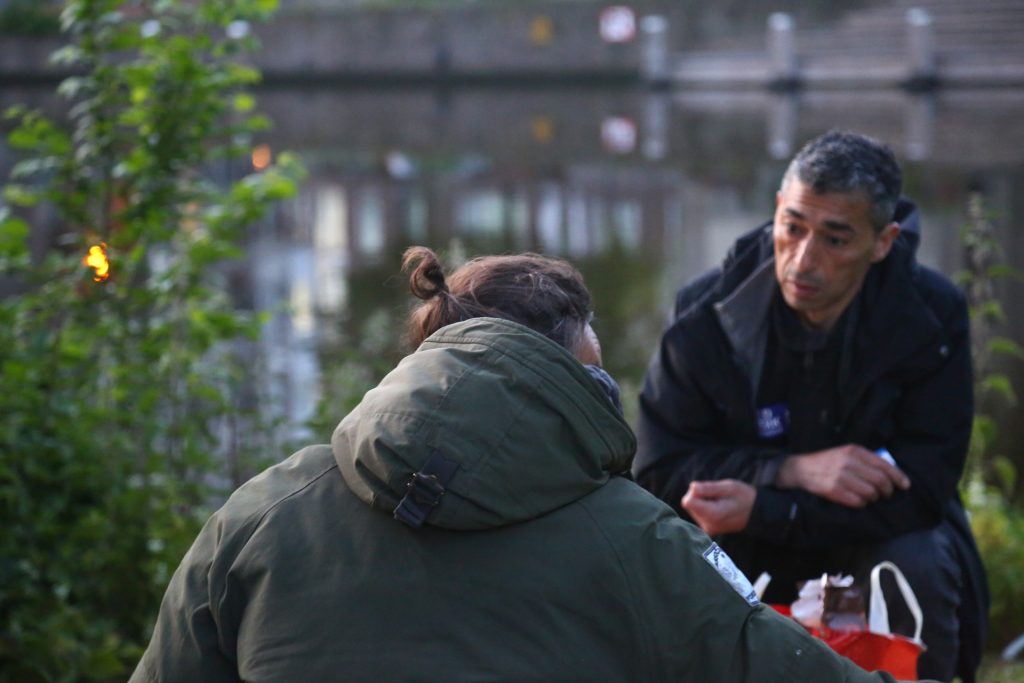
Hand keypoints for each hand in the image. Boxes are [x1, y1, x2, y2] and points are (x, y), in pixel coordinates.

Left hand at [682, 480, 755, 535]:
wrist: (755, 513)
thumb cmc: (743, 497)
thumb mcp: (728, 487)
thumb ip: (709, 488)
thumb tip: (691, 487)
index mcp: (712, 515)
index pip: (688, 501)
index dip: (695, 491)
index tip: (708, 490)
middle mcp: (707, 526)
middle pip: (689, 504)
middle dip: (699, 496)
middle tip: (718, 496)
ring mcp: (707, 529)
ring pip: (692, 508)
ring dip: (703, 501)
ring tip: (720, 502)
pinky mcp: (707, 530)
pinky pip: (698, 513)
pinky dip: (705, 507)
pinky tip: (718, 508)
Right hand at [775, 444, 910, 507]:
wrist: (800, 469)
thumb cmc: (827, 462)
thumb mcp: (845, 453)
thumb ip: (865, 460)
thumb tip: (890, 474)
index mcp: (854, 451)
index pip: (884, 465)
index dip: (898, 477)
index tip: (905, 486)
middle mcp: (848, 462)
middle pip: (880, 481)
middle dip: (887, 491)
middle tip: (885, 495)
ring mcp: (840, 476)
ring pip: (871, 493)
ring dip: (873, 498)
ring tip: (869, 497)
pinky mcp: (833, 490)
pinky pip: (858, 502)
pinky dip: (861, 504)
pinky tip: (857, 500)